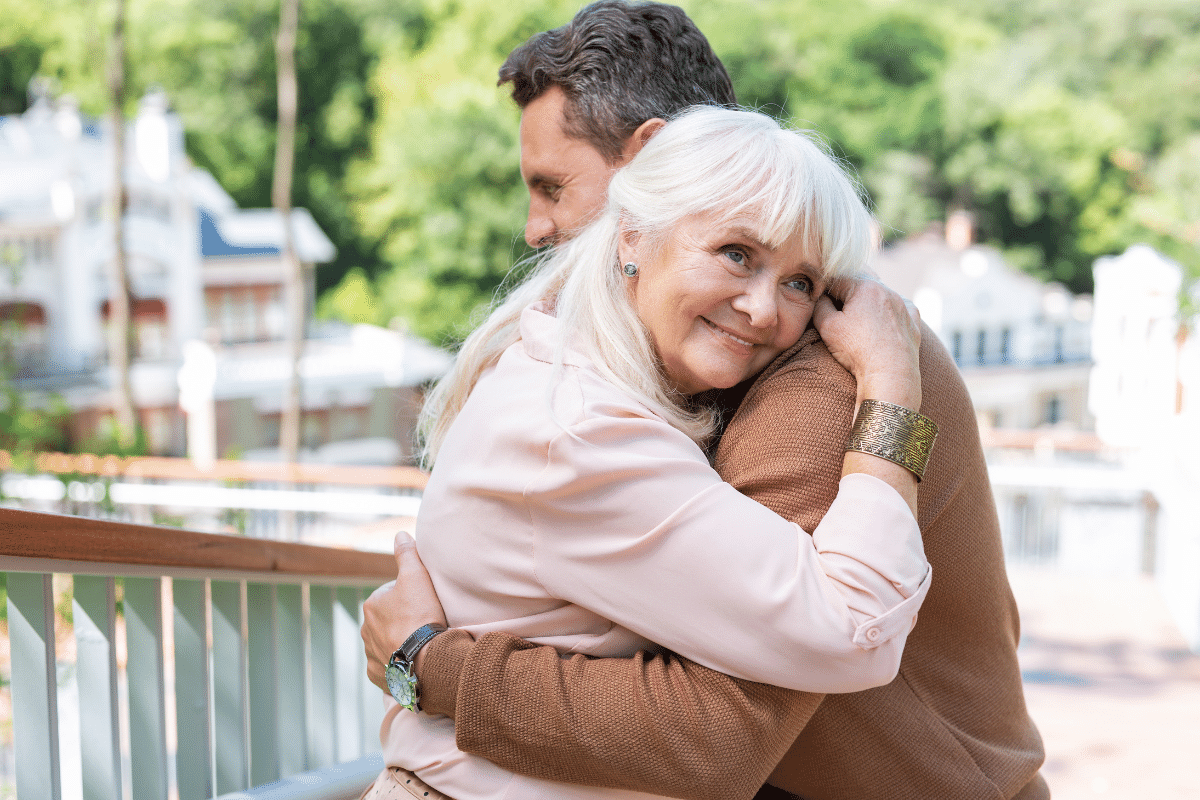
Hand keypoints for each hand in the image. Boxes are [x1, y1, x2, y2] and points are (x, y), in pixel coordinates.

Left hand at [362, 531, 447, 690]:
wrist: (426, 658)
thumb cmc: (421, 614)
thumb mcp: (417, 576)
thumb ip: (407, 554)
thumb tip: (399, 534)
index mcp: (371, 605)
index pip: (391, 595)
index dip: (410, 597)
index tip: (425, 604)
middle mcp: (366, 631)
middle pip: (387, 621)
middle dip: (402, 621)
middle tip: (425, 624)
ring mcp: (371, 655)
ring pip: (386, 644)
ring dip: (399, 643)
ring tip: (421, 645)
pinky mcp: (379, 676)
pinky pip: (387, 667)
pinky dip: (398, 665)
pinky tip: (412, 662)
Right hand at [812, 278, 921, 409]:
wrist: (890, 376)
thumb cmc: (857, 351)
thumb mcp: (827, 327)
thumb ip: (820, 305)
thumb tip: (821, 297)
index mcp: (865, 286)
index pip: (837, 279)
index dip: (824, 291)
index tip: (820, 304)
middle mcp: (888, 290)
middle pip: (860, 284)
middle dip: (846, 294)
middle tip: (837, 313)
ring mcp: (903, 305)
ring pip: (880, 295)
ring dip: (867, 303)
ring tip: (858, 322)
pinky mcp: (913, 321)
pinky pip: (897, 309)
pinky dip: (887, 313)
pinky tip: (880, 325)